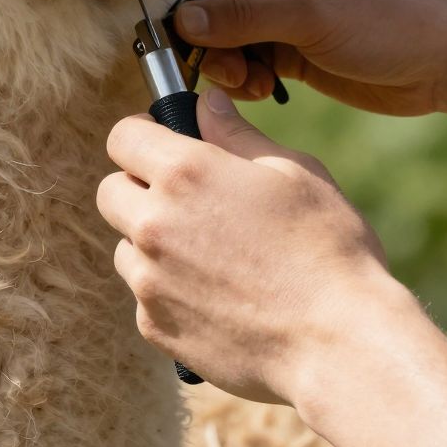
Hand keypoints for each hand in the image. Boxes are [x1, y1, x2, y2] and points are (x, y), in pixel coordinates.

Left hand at [97, 88, 395, 404]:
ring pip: (126, 247)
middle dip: (139, 189)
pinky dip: (171, 292)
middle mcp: (153, 224)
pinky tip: (221, 298)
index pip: (122, 136)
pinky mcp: (155, 327)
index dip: (144, 135)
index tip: (166, 145)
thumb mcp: (295, 172)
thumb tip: (207, 103)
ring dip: (153, 244)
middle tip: (191, 202)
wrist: (337, 344)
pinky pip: (146, 297)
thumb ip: (237, 134)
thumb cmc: (328, 249)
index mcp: (185, 172)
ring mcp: (149, 281)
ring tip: (214, 256)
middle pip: (110, 192)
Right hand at [175, 0, 446, 115]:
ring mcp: (281, 6)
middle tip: (224, 69)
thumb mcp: (309, 16)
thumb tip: (180, 22)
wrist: (446, 57)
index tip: (176, 38)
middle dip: (206, 38)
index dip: (185, 0)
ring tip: (250, 81)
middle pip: (207, 1)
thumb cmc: (387, 19)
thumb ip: (240, 18)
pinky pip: (245, 57)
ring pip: (221, 34)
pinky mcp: (290, 43)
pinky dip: (244, 75)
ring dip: (225, 62)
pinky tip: (263, 87)